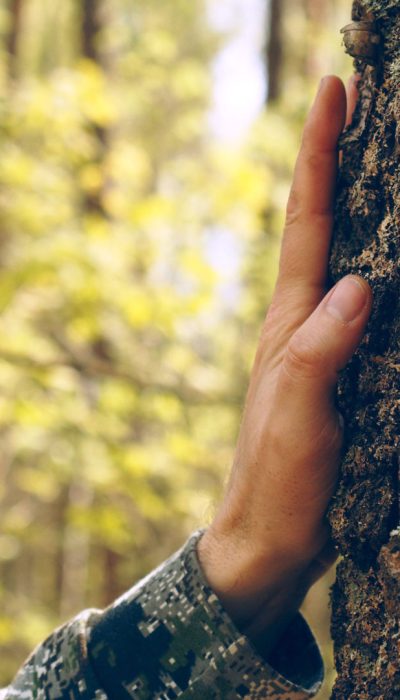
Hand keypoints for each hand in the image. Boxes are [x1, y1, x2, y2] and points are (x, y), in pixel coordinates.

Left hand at [198, 76, 371, 650]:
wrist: (267, 536)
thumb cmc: (276, 480)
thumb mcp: (298, 416)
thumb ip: (320, 353)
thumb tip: (355, 285)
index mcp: (291, 321)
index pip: (308, 221)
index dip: (319, 155)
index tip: (333, 93)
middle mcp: (305, 323)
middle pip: (324, 227)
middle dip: (339, 162)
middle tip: (358, 106)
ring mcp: (323, 346)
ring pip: (344, 261)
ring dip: (358, 208)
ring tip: (378, 163)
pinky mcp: (342, 374)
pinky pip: (364, 309)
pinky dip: (378, 271)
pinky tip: (385, 263)